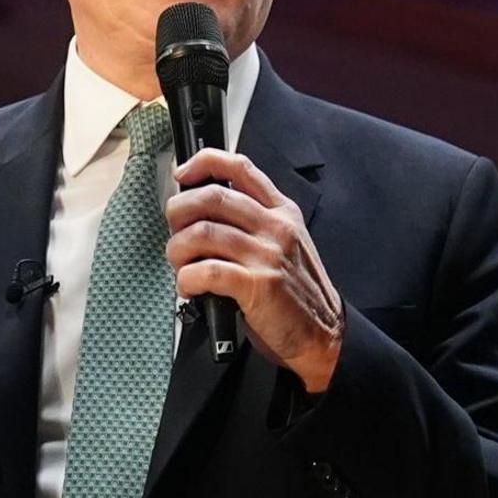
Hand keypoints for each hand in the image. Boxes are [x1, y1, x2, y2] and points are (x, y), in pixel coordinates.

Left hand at [167, 150, 345, 391]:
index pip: (240, 167)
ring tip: (180, 266)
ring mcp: (267, 255)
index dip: (204, 162)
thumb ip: (254, 224)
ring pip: (201, 233)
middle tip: (174, 232)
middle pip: (212, 196)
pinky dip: (186, 280)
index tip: (182, 175)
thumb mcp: (285, 244)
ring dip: (177, 250)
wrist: (323, 335)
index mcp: (281, 211)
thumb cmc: (296, 293)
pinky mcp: (257, 285)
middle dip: (179, 212)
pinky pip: (205, 271)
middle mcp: (275, 226)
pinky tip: (189, 288)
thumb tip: (200, 213)